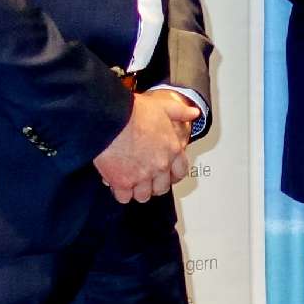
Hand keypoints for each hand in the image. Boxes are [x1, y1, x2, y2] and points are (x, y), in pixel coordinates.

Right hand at [95, 87, 192, 203]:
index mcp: (171, 150)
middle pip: (161, 188)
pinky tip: (115, 183)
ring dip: (136, 190)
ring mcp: (142, 176)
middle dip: (153, 185)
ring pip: (143, 195)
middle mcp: (159, 166)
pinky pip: (123, 197)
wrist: (110, 118)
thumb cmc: (133, 111)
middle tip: (144, 178)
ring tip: (129, 181)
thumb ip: (179, 111)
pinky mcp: (122, 182)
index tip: (167, 175)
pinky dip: (120, 192)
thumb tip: (194, 113)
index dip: (173, 176)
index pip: (180, 172)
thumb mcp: (162, 106)